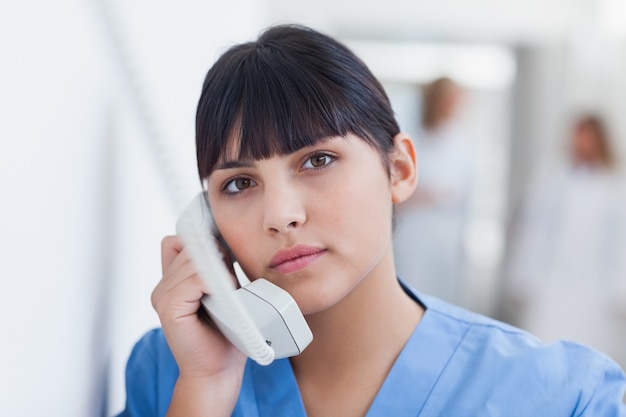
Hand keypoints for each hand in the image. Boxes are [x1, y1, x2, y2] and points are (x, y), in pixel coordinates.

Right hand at [151, 236, 245, 414]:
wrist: (219, 369)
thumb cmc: (224, 333)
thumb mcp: (222, 290)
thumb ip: (214, 266)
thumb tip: (220, 241)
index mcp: (171, 282)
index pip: (178, 242)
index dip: (201, 244)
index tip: (222, 255)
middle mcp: (162, 288)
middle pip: (188, 248)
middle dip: (215, 259)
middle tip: (229, 283)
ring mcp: (161, 297)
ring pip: (194, 262)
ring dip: (217, 273)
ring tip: (226, 294)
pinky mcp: (168, 308)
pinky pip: (194, 280)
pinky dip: (213, 283)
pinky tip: (221, 298)